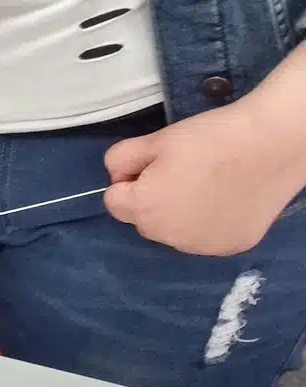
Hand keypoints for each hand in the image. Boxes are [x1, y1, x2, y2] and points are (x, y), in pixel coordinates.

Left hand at [104, 102, 304, 255]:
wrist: (272, 145)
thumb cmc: (211, 139)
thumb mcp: (156, 140)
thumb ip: (120, 159)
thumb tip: (117, 177)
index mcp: (144, 210)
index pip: (114, 201)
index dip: (129, 180)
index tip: (153, 165)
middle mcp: (167, 237)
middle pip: (143, 219)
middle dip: (152, 199)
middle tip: (184, 171)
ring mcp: (200, 247)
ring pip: (173, 231)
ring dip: (179, 214)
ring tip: (208, 184)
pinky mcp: (229, 247)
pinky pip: (204, 237)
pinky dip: (209, 223)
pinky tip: (227, 199)